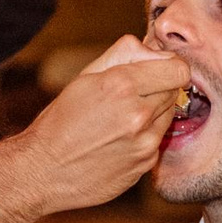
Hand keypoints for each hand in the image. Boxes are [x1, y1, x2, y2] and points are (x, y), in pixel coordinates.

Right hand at [0, 36, 186, 222]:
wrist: (43, 172)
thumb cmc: (60, 122)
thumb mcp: (84, 77)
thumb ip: (124, 55)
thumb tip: (154, 51)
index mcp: (122, 85)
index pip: (178, 69)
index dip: (169, 67)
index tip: (157, 70)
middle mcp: (138, 114)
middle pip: (174, 91)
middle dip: (158, 88)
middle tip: (131, 96)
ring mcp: (145, 143)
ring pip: (169, 116)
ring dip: (153, 113)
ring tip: (121, 120)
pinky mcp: (146, 164)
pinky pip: (157, 141)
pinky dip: (145, 137)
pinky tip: (118, 141)